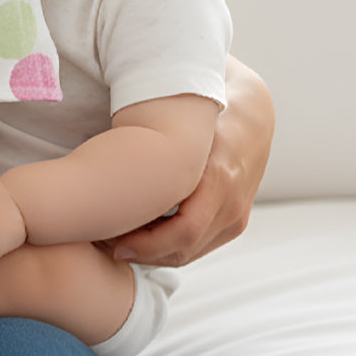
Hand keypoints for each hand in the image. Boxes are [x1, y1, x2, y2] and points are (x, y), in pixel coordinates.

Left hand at [101, 59, 273, 266]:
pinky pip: (198, 246)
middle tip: (102, 242)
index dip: (143, 242)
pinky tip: (139, 237)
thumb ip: (157, 111)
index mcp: (219, 177)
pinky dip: (168, 249)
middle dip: (141, 252)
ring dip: (152, 254)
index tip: (108, 236)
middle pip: (181, 249)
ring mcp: (236, 216)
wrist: (253, 112)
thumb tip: (119, 101)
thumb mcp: (190, 110)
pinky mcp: (235, 222)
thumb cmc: (211, 106)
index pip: (181, 233)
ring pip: (189, 253)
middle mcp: (231, 204)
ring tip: (114, 240)